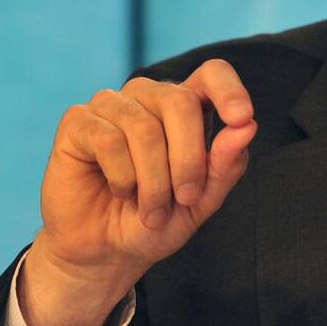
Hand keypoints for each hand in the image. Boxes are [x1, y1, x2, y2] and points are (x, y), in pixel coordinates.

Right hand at [20, 59, 256, 325]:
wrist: (107, 252)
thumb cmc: (158, 221)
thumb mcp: (202, 201)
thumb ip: (226, 164)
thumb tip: (248, 126)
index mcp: (187, 107)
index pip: (212, 74)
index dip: (229, 90)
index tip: (243, 118)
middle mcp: (149, 96)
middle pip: (180, 102)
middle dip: (188, 160)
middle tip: (186, 198)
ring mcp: (112, 105)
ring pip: (144, 128)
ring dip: (154, 181)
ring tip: (151, 209)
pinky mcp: (78, 122)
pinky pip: (108, 140)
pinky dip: (122, 177)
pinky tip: (120, 191)